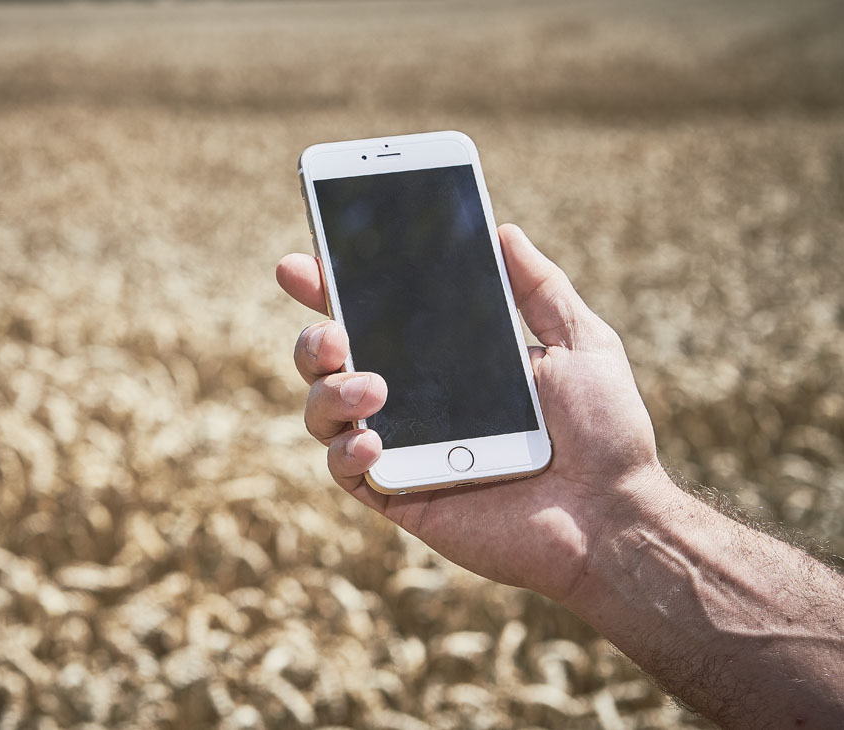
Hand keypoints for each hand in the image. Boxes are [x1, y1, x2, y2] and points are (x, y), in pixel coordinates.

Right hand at [276, 224, 670, 600]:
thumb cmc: (606, 432)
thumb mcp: (579, 342)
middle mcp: (414, 401)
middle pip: (331, 363)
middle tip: (334, 333)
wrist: (615, 515)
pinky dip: (345, 451)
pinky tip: (374, 442)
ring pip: (324, 412)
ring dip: (329, 391)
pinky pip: (344, 470)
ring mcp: (403, 448)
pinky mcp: (400, 495)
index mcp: (446, 362)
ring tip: (371, 388)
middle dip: (312, 340)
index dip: (331, 288)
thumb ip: (540, 287)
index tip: (302, 265)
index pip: (375, 317)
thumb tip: (503, 230)